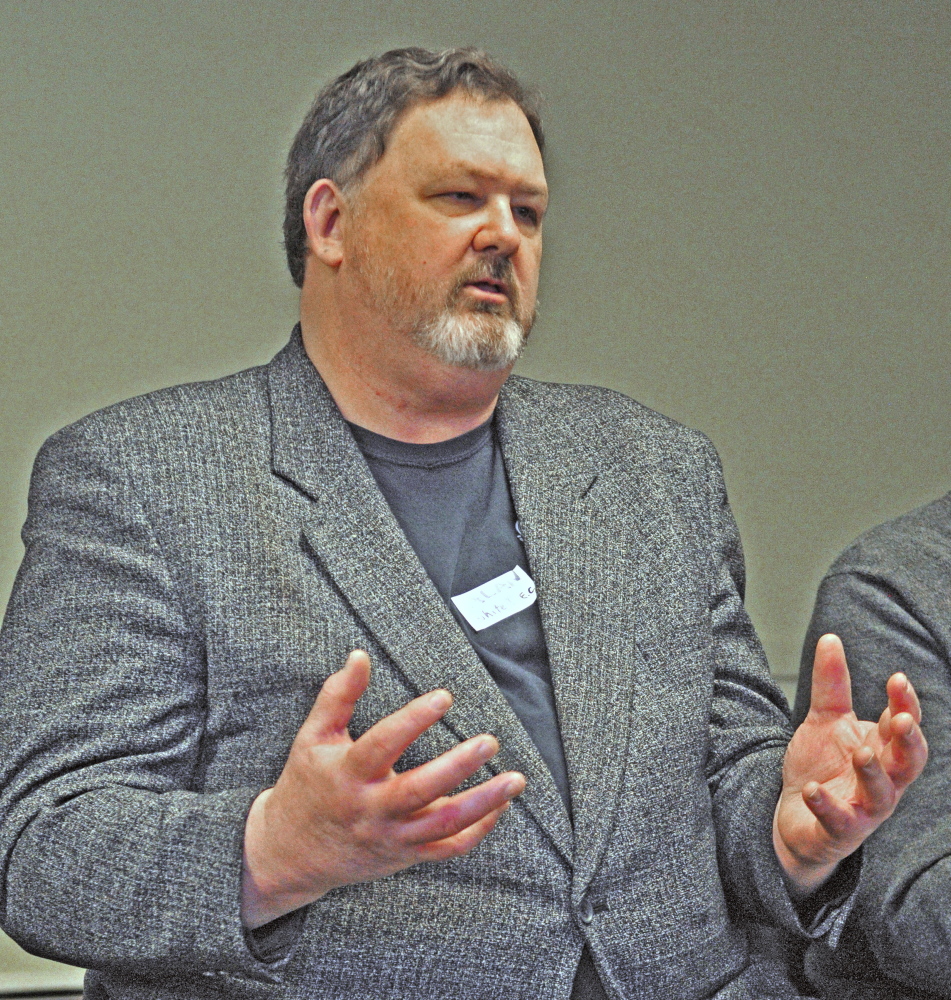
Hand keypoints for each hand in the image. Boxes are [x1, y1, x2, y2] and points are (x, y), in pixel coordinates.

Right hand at [241, 650, 524, 927]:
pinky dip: (478, 830)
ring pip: (442, 825)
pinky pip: (447, 849)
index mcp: (348, 775)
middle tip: (490, 741)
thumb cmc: (307, 784)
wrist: (292, 852)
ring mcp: (391, 837)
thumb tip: (359, 655)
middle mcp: (371, 810)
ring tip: (516, 779)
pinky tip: (500, 806)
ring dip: (483, 803)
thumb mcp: (313, 737)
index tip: (445, 696)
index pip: (382, 744)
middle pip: (419, 790)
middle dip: (458, 766)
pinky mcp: (405, 856)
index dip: (414, 720)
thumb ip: (338, 696)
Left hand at [773, 633, 927, 895]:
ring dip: (873, 773)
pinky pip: (838, 821)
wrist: (796, 816)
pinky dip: (826, 805)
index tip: (897, 679)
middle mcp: (882, 781)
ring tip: (860, 752)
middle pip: (908, 763)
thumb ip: (831, 684)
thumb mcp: (825, 720)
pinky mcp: (839, 831)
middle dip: (909, 742)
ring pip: (881, 796)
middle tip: (903, 719)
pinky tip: (812, 790)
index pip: (904, 727)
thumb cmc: (822, 766)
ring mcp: (863, 809)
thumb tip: (831, 638)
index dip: (905, 704)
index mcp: (882, 750)